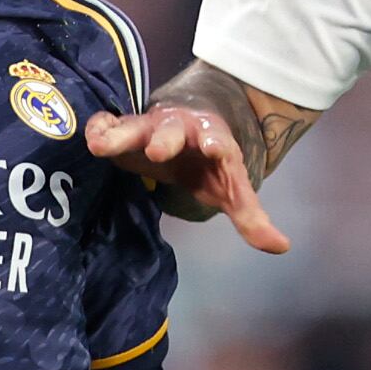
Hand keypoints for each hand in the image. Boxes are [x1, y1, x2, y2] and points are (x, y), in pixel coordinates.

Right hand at [86, 99, 289, 255]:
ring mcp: (150, 126)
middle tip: (156, 151)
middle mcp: (180, 129)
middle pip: (173, 131)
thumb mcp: (232, 187)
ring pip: (135, 126)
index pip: (217, 141)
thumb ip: (250, 216)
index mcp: (212, 140)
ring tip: (99, 144)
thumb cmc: (210, 162)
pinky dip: (99, 127)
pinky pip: (110, 122)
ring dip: (119, 134)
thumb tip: (281, 247)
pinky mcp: (125, 128)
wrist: (191, 122)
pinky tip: (89, 137)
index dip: (216, 144)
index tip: (215, 149)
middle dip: (165, 139)